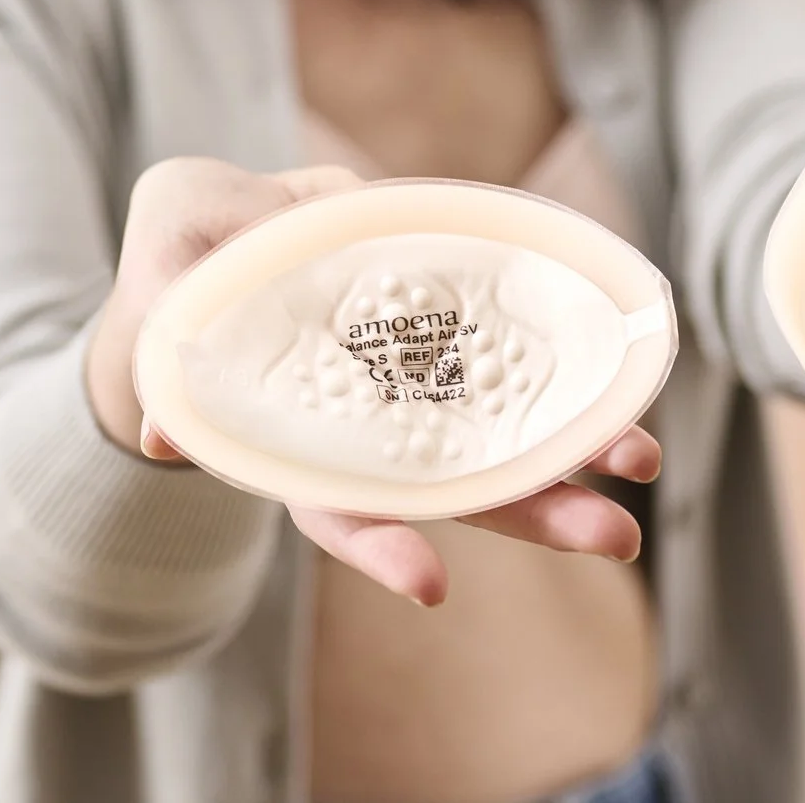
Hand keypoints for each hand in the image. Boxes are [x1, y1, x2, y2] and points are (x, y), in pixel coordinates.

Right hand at [89, 155, 662, 606]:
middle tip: (616, 536)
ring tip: (646, 461)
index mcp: (292, 435)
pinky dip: (569, 368)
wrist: (220, 220)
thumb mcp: (160, 282)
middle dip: (536, 513)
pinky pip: (515, 352)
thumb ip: (161, 350)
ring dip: (577, 452)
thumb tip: (159, 431)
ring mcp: (414, 377)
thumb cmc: (179, 264)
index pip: (336, 508)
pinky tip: (627, 371)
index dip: (379, 544)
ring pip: (504, 431)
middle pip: (456, 487)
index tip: (430, 584)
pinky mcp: (444, 318)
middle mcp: (369, 424)